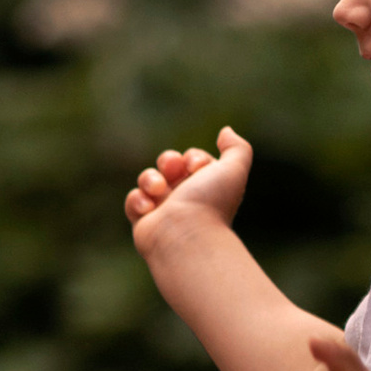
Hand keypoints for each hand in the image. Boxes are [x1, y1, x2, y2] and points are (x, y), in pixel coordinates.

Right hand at [124, 126, 253, 261]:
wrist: (186, 239)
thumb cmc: (211, 204)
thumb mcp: (233, 170)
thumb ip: (237, 148)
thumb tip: (225, 131)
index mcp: (206, 187)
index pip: (193, 159)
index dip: (194, 158)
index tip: (197, 168)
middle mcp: (185, 198)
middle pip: (168, 164)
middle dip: (168, 160)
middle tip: (172, 170)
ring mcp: (163, 210)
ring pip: (148, 179)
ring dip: (150, 178)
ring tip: (158, 191)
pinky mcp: (143, 222)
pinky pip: (133, 201)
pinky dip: (137, 200)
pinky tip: (148, 209)